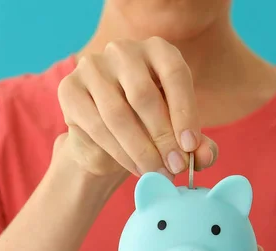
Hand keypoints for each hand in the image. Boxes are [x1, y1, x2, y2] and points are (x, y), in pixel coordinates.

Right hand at [57, 37, 217, 182]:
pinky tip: (135, 169)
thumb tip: (205, 157)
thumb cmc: (150, 129)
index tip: (190, 147)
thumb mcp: (177, 135)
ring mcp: (92, 66)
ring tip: (156, 174)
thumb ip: (196, 144)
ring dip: (140, 149)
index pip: (174, 74)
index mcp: (158, 50)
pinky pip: (95, 125)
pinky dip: (118, 152)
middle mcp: (124, 50)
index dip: (185, 112)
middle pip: (144, 95)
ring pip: (117, 113)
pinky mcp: (69, 88)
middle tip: (174, 168)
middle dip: (162, 137)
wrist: (108, 139)